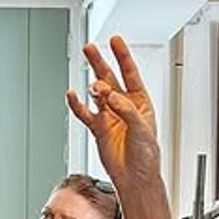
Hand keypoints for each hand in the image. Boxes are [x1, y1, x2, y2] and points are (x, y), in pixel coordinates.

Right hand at [66, 36, 160, 189]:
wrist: (135, 178)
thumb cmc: (146, 156)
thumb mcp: (142, 129)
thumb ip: (127, 110)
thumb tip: (112, 95)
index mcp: (140, 102)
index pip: (130, 73)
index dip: (122, 56)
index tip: (115, 40)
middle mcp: (123, 106)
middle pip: (109, 77)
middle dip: (100, 62)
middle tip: (90, 48)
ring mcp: (109, 115)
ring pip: (97, 93)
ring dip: (94, 87)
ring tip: (94, 86)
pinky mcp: (98, 128)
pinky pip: (85, 113)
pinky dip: (77, 105)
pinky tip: (72, 95)